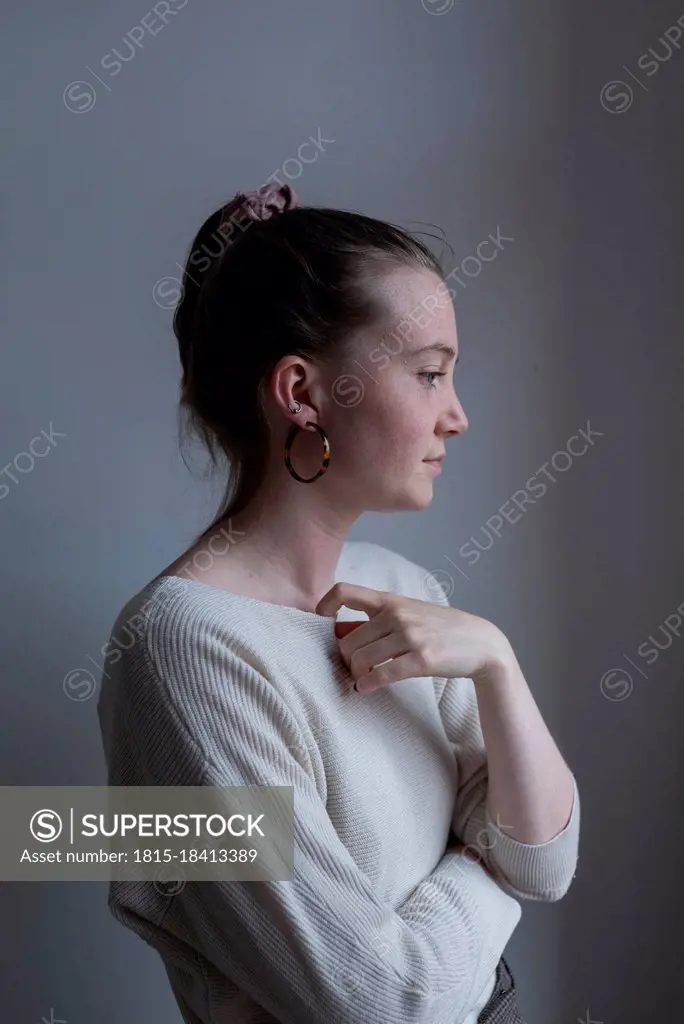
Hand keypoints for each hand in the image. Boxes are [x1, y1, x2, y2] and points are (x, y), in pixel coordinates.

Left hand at [315, 582, 511, 692]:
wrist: (481, 643)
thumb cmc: (438, 629)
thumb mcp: (408, 614)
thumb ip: (375, 620)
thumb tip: (336, 632)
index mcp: (390, 600)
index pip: (345, 591)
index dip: (324, 606)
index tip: (321, 623)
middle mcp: (397, 615)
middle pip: (347, 641)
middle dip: (344, 659)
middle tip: (350, 669)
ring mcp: (411, 636)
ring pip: (360, 660)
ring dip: (355, 675)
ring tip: (360, 680)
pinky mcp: (422, 660)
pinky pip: (382, 675)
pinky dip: (368, 685)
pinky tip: (366, 688)